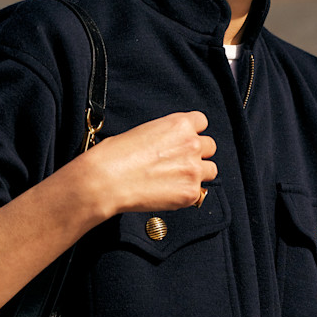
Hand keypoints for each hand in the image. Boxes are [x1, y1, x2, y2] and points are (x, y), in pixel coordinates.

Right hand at [60, 111, 216, 222]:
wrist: (106, 180)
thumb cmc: (115, 155)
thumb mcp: (144, 131)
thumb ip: (166, 136)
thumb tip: (171, 147)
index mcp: (179, 124)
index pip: (201, 122)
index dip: (192, 132)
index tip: (183, 141)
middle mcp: (192, 144)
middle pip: (210, 146)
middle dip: (197, 154)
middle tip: (179, 163)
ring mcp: (193, 170)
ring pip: (211, 170)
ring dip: (198, 174)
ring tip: (177, 179)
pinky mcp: (190, 193)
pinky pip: (199, 193)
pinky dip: (187, 194)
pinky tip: (168, 193)